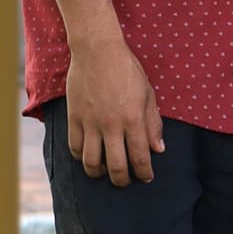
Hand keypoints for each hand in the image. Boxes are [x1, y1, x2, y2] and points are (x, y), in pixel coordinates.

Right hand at [66, 28, 163, 185]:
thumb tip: (158, 150)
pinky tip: (89, 157)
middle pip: (116, 167)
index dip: (144, 173)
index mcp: (133, 119)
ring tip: (105, 173)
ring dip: (99, 173)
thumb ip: (153, 124)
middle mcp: (111, 125)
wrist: (98, 51)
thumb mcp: (148, 95)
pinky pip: (74, 147)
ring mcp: (90, 123)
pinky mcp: (74, 117)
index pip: (140, 158)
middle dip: (123, 180)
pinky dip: (81, 157)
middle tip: (126, 181)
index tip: (147, 178)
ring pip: (91, 162)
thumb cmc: (128, 70)